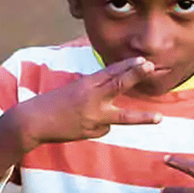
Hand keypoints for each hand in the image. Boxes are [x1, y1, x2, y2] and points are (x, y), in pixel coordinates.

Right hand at [16, 56, 161, 146]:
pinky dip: (102, 125)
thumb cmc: (55, 102)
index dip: (128, 65)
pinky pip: (105, 127)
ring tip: (160, 118)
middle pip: (117, 85)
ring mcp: (93, 117)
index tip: (143, 60)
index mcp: (86, 84)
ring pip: (121, 116)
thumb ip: (97, 86)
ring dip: (141, 117)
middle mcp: (91, 99)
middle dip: (134, 76)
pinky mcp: (92, 132)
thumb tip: (119, 82)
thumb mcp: (75, 88)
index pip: (110, 72)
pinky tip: (87, 124)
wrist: (33, 122)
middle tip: (150, 67)